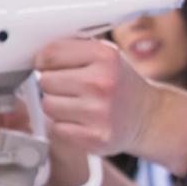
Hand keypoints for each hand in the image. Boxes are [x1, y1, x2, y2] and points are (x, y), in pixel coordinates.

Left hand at [34, 36, 166, 157]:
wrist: (148, 117)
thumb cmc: (120, 84)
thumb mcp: (106, 55)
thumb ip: (74, 48)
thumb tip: (38, 51)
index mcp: (104, 56)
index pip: (51, 53)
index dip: (44, 60)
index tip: (47, 66)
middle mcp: (102, 82)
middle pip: (46, 80)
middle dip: (53, 84)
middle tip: (70, 87)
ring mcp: (98, 112)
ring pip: (48, 105)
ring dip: (57, 105)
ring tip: (76, 104)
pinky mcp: (94, 137)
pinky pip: (56, 127)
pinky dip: (64, 125)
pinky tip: (80, 120)